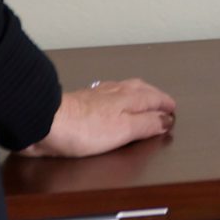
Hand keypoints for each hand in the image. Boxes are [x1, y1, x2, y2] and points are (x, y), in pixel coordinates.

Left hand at [15, 77, 175, 156]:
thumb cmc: (84, 129)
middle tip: (164, 103)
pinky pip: (108, 92)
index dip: (165, 105)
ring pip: (125, 88)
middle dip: (155, 95)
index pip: (154, 98)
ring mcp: (97, 94)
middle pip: (141, 89)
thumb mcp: (124, 131)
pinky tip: (112, 100)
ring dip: (138, 93)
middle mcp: (115, 91)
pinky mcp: (82, 100)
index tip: (173, 112)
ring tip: (143, 98)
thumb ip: (147, 124)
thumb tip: (166, 119)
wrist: (46, 122)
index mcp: (129, 98)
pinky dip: (119, 95)